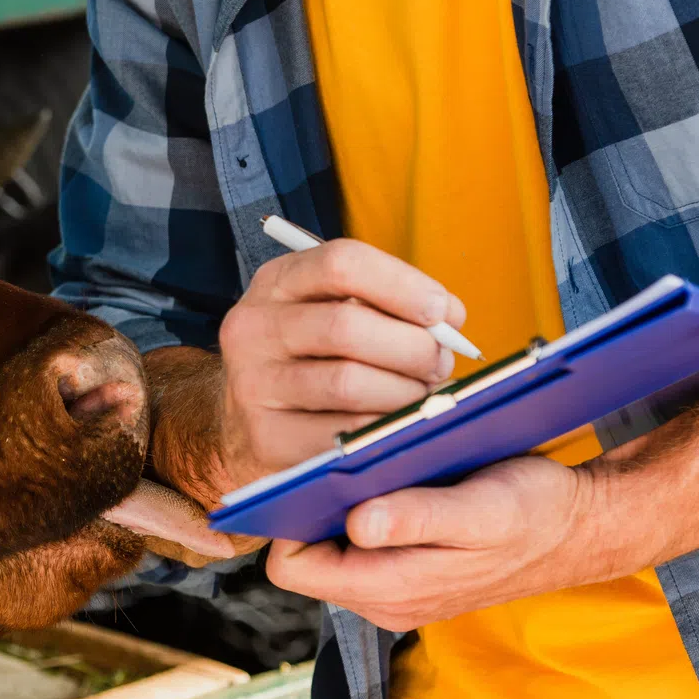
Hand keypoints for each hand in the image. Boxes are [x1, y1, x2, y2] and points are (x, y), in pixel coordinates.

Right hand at [214, 240, 464, 486]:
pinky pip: (343, 433)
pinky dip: (382, 429)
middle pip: (346, 325)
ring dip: (403, 392)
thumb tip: (450, 320)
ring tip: (420, 397)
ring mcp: (252, 384)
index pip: (341, 263)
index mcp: (276, 283)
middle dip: (412, 347)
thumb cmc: (314, 361)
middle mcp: (253, 327)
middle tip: (439, 364)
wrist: (248, 425)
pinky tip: (393, 425)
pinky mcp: (265, 436)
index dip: (402, 284)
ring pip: (348, 383)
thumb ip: (389, 306)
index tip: (441, 312)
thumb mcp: (333, 313)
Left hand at [266, 456, 633, 630]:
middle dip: (315, 510)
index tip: (314, 477)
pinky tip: (394, 481)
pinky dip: (368, 513)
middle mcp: (385, 601)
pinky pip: (362, 546)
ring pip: (333, 550)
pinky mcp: (410, 575)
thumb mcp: (479, 511)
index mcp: (391, 590)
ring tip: (374, 469)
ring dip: (342, 509)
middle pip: (306, 557)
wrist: (581, 528)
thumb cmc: (535, 514)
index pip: (292, 567)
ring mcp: (397, 592)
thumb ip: (415, 520)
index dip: (291, 521)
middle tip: (346, 464)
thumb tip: (356, 524)